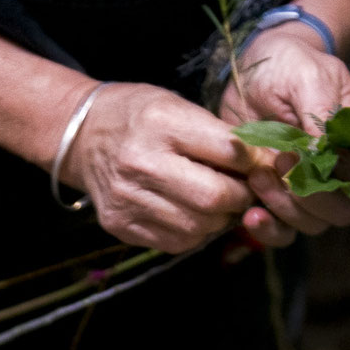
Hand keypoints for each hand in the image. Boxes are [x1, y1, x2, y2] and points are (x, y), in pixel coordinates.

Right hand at [56, 82, 258, 253]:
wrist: (82, 137)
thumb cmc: (139, 116)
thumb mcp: (178, 107)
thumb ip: (219, 137)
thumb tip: (267, 167)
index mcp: (161, 123)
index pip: (228, 150)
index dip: (255, 163)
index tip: (264, 166)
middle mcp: (141, 163)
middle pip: (214, 198)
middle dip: (240, 198)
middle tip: (243, 190)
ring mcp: (128, 199)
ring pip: (198, 227)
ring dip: (219, 219)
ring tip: (217, 202)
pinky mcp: (121, 225)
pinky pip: (176, 242)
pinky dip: (194, 231)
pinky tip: (190, 213)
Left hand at [216, 23, 349, 245]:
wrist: (252, 69)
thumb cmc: (291, 67)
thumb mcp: (310, 78)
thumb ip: (322, 114)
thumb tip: (325, 153)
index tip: (332, 157)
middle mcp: (336, 175)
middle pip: (344, 211)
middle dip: (315, 197)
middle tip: (283, 162)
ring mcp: (305, 191)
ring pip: (311, 224)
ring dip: (285, 208)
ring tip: (258, 174)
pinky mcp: (273, 199)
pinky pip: (279, 231)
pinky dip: (267, 229)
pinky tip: (250, 214)